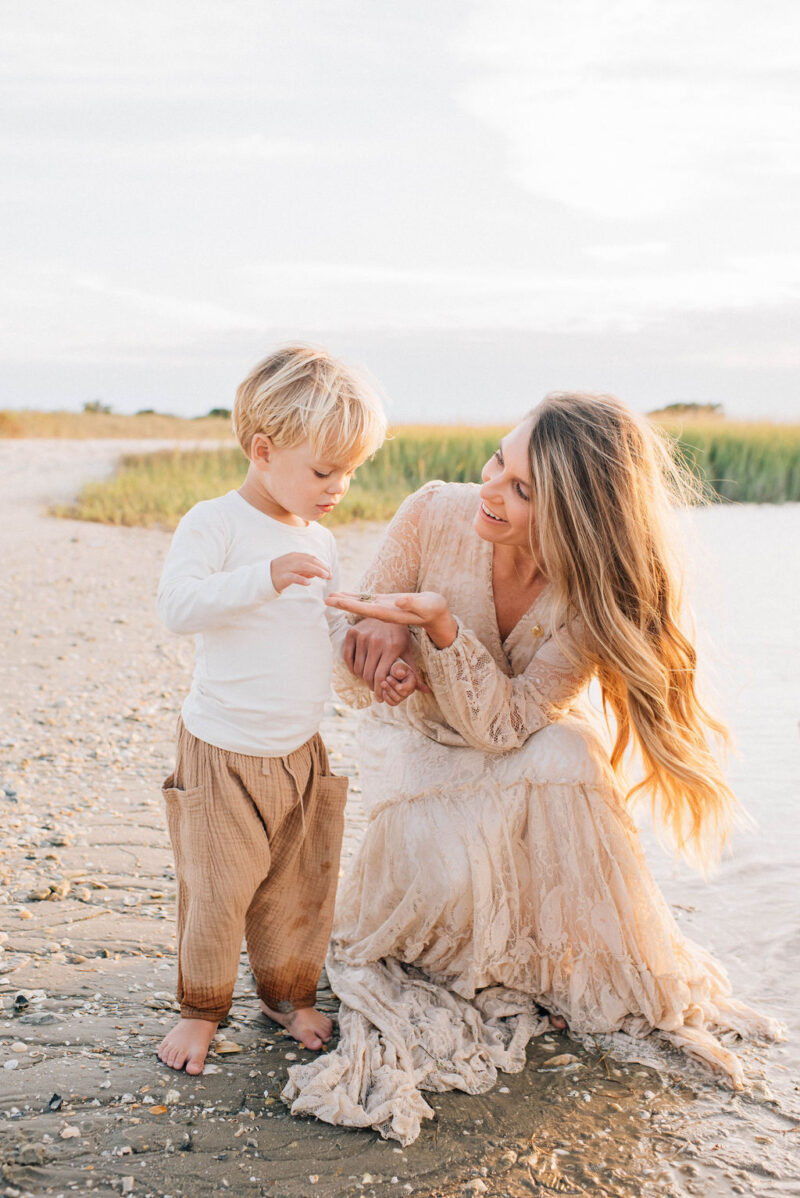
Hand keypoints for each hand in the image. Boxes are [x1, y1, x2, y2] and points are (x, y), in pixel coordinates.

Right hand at [270, 553, 330, 592]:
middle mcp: (291, 560)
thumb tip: (315, 573)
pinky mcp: (282, 576)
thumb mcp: (294, 570)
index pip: (311, 558)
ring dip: (316, 571)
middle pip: (310, 561)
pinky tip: (309, 583)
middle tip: (330, 576)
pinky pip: (293, 577)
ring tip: (325, 577)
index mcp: (295, 556)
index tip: (329, 572)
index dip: (322, 564)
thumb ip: (304, 570)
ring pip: (304, 566)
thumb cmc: (280, 574)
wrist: (263, 578)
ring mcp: (286, 567)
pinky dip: (301, 579)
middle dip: (322, 567)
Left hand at [327, 591, 457, 648]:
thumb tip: (398, 600)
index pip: (367, 610)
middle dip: (343, 604)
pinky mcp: (386, 602)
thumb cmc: (434, 609)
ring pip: (361, 604)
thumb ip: (413, 604)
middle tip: (326, 600)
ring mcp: (384, 608)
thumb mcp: (427, 605)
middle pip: (359, 608)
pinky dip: (356, 597)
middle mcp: (384, 613)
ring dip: (346, 600)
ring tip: (330, 596)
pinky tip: (346, 594)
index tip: (337, 602)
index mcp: (391, 614)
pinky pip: (367, 600)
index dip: (351, 606)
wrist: (437, 614)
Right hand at [343, 618, 429, 696]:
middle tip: (374, 689)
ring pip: (357, 668)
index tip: (380, 697)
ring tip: (367, 679)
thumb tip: (426, 691)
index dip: (379, 690)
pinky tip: (358, 670)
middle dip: (370, 686)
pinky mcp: (353, 632)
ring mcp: (363, 636)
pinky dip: (351, 667)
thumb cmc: (399, 635)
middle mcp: (376, 641)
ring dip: (361, 678)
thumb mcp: (408, 651)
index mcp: (391, 648)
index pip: (380, 676)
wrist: (388, 611)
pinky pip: (347, 657)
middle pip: (367, 674)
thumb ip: (414, 672)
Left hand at [380, 658, 420, 705]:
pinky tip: (383, 691)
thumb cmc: (394, 667)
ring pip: (397, 700)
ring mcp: (404, 696)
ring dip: (388, 692)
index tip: (388, 678)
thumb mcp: (397, 665)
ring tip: (382, 684)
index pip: (407, 687)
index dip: (396, 684)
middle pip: (402, 694)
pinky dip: (386, 698)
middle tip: (383, 681)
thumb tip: (400, 674)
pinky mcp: (397, 699)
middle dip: (391, 688)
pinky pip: (393, 703)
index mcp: (413, 681)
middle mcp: (410, 690)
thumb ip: (399, 669)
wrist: (391, 669)